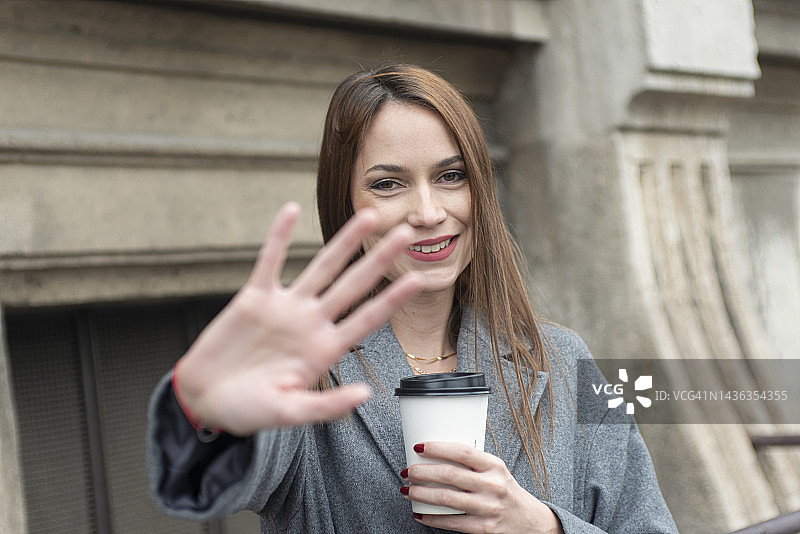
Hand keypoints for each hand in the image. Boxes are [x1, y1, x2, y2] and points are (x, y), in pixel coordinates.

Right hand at [173, 201, 420, 435]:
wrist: (205, 399)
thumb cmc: (248, 411)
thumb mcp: (290, 413)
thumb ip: (327, 406)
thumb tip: (366, 394)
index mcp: (325, 350)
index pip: (367, 319)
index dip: (392, 300)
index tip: (418, 280)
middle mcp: (311, 323)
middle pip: (353, 284)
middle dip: (379, 259)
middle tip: (407, 233)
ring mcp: (285, 307)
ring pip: (321, 267)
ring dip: (344, 241)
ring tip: (368, 216)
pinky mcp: (254, 298)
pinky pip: (269, 261)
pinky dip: (280, 236)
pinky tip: (291, 210)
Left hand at [401, 442, 563, 533]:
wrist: (528, 521)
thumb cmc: (505, 491)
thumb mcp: (496, 470)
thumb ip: (472, 463)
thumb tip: (435, 455)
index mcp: (494, 466)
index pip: (462, 452)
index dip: (438, 448)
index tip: (419, 447)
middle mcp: (492, 486)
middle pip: (449, 475)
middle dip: (422, 472)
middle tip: (408, 470)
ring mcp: (487, 508)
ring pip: (446, 498)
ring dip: (421, 494)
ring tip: (408, 490)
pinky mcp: (483, 528)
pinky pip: (451, 522)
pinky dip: (431, 517)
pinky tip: (420, 513)